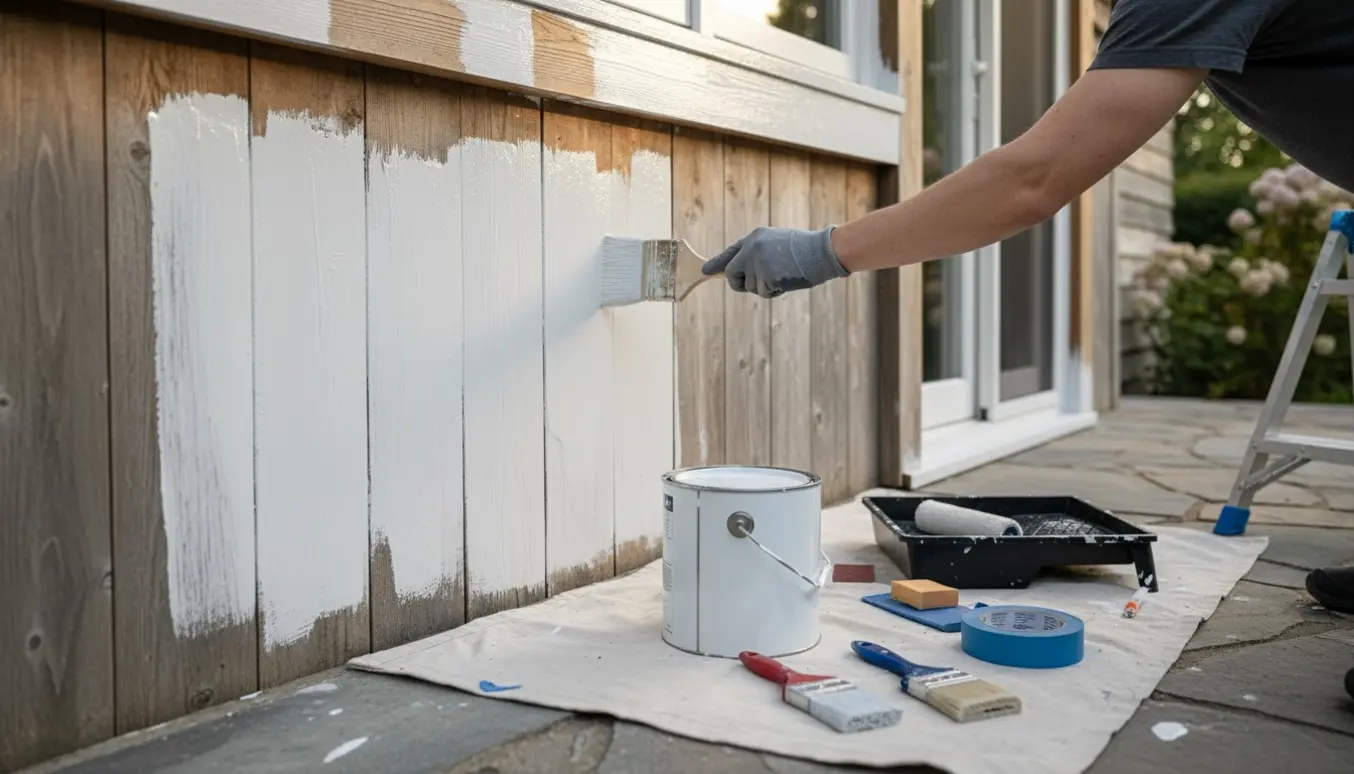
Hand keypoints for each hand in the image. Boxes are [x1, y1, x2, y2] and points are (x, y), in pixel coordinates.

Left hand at [701, 225, 849, 297]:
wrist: (820, 252)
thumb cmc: (803, 249)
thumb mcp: (776, 243)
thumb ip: (758, 254)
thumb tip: (743, 272)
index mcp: (754, 238)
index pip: (731, 252)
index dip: (717, 263)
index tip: (705, 271)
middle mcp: (751, 250)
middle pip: (732, 274)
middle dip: (739, 283)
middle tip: (754, 284)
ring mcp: (758, 264)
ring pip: (750, 287)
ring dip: (764, 287)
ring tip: (783, 275)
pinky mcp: (766, 277)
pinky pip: (763, 292)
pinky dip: (774, 291)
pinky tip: (787, 280)